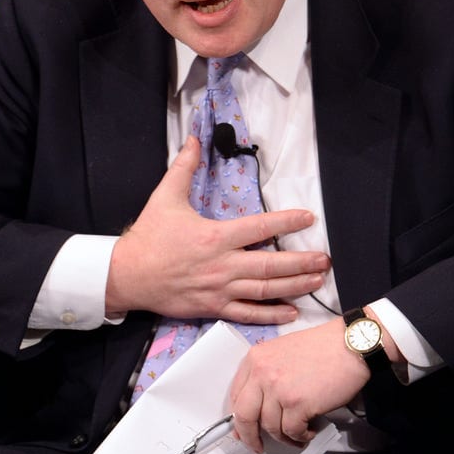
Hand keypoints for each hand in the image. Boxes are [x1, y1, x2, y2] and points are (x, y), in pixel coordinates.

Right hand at [105, 136, 328, 323]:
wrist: (128, 275)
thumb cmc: (149, 237)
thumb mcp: (165, 197)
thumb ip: (183, 167)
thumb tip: (193, 139)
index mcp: (215, 236)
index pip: (260, 227)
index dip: (287, 222)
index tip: (308, 218)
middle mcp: (223, 264)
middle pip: (271, 264)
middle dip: (302, 261)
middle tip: (325, 259)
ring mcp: (220, 289)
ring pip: (265, 289)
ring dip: (295, 286)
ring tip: (317, 279)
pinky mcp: (213, 308)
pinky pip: (247, 313)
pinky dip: (271, 314)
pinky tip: (291, 311)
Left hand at [227, 318, 369, 452]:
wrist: (349, 344)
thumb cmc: (322, 346)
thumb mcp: (282, 351)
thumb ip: (265, 374)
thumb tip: (258, 405)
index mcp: (256, 358)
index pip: (235, 395)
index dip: (239, 417)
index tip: (243, 429)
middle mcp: (262, 373)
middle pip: (244, 415)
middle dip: (249, 436)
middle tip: (257, 445)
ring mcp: (279, 389)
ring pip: (270, 427)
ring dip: (284, 436)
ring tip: (298, 433)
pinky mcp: (298, 404)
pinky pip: (291, 431)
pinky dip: (301, 436)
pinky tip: (309, 430)